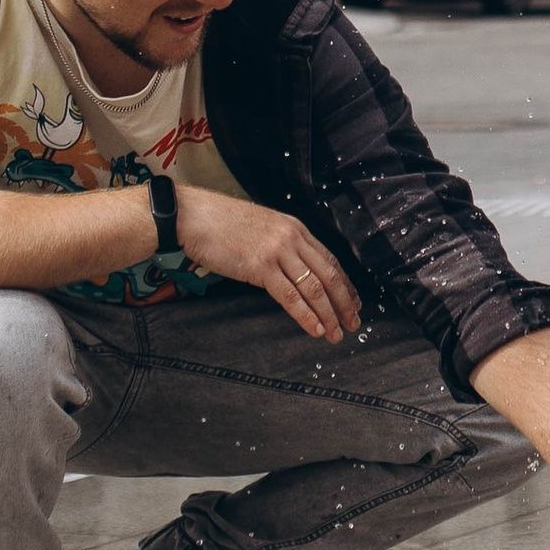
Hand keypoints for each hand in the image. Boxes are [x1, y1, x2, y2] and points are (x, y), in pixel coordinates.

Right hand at [174, 192, 361, 343]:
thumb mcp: (263, 228)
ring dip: (328, 314)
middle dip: (344, 303)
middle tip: (354, 323)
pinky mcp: (260, 266)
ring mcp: (277, 251)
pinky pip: (290, 296)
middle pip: (328, 275)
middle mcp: (292, 237)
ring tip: (335, 334)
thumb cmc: (223, 224)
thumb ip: (283, 246)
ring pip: (313, 288)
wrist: (196, 216)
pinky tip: (314, 329)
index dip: (345, 284)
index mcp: (295, 227)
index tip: (354, 303)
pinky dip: (305, 315)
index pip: (329, 260)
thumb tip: (295, 271)